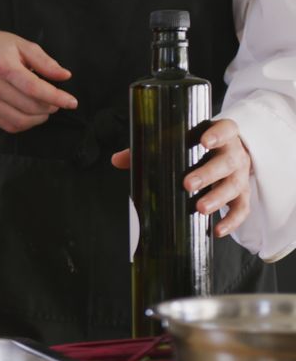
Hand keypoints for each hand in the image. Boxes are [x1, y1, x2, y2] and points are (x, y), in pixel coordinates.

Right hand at [0, 28, 77, 132]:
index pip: (34, 88)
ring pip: (20, 120)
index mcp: (3, 66)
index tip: (72, 102)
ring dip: (39, 118)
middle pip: (29, 106)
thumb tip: (65, 76)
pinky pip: (10, 126)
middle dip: (50, 107)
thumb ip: (45, 62)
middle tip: (57, 101)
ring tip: (46, 107)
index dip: (56, 97)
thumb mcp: (23, 45)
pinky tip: (32, 114)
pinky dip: (26, 123)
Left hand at [110, 119, 250, 237]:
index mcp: (222, 135)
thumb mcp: (181, 142)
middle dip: (207, 174)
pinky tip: (217, 230)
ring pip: (234, 187)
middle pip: (226, 163)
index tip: (204, 141)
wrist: (231, 153)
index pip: (226, 129)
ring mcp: (240, 176)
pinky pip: (242, 209)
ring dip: (217, 198)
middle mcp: (234, 154)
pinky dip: (232, 221)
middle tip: (188, 184)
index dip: (217, 135)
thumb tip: (117, 160)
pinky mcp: (243, 194)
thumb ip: (151, 149)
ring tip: (199, 208)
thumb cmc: (199, 147)